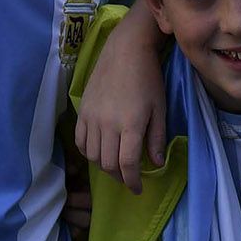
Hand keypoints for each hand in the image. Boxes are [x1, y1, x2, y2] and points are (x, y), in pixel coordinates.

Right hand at [74, 34, 166, 195]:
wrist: (125, 51)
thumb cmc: (148, 79)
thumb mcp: (159, 109)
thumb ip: (157, 138)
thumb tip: (155, 164)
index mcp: (131, 125)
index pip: (127, 164)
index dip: (133, 182)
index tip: (138, 189)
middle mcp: (108, 124)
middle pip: (108, 164)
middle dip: (120, 178)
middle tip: (129, 179)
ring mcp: (92, 118)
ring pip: (93, 156)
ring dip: (104, 166)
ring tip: (116, 166)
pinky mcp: (82, 111)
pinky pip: (80, 141)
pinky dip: (89, 153)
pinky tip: (99, 152)